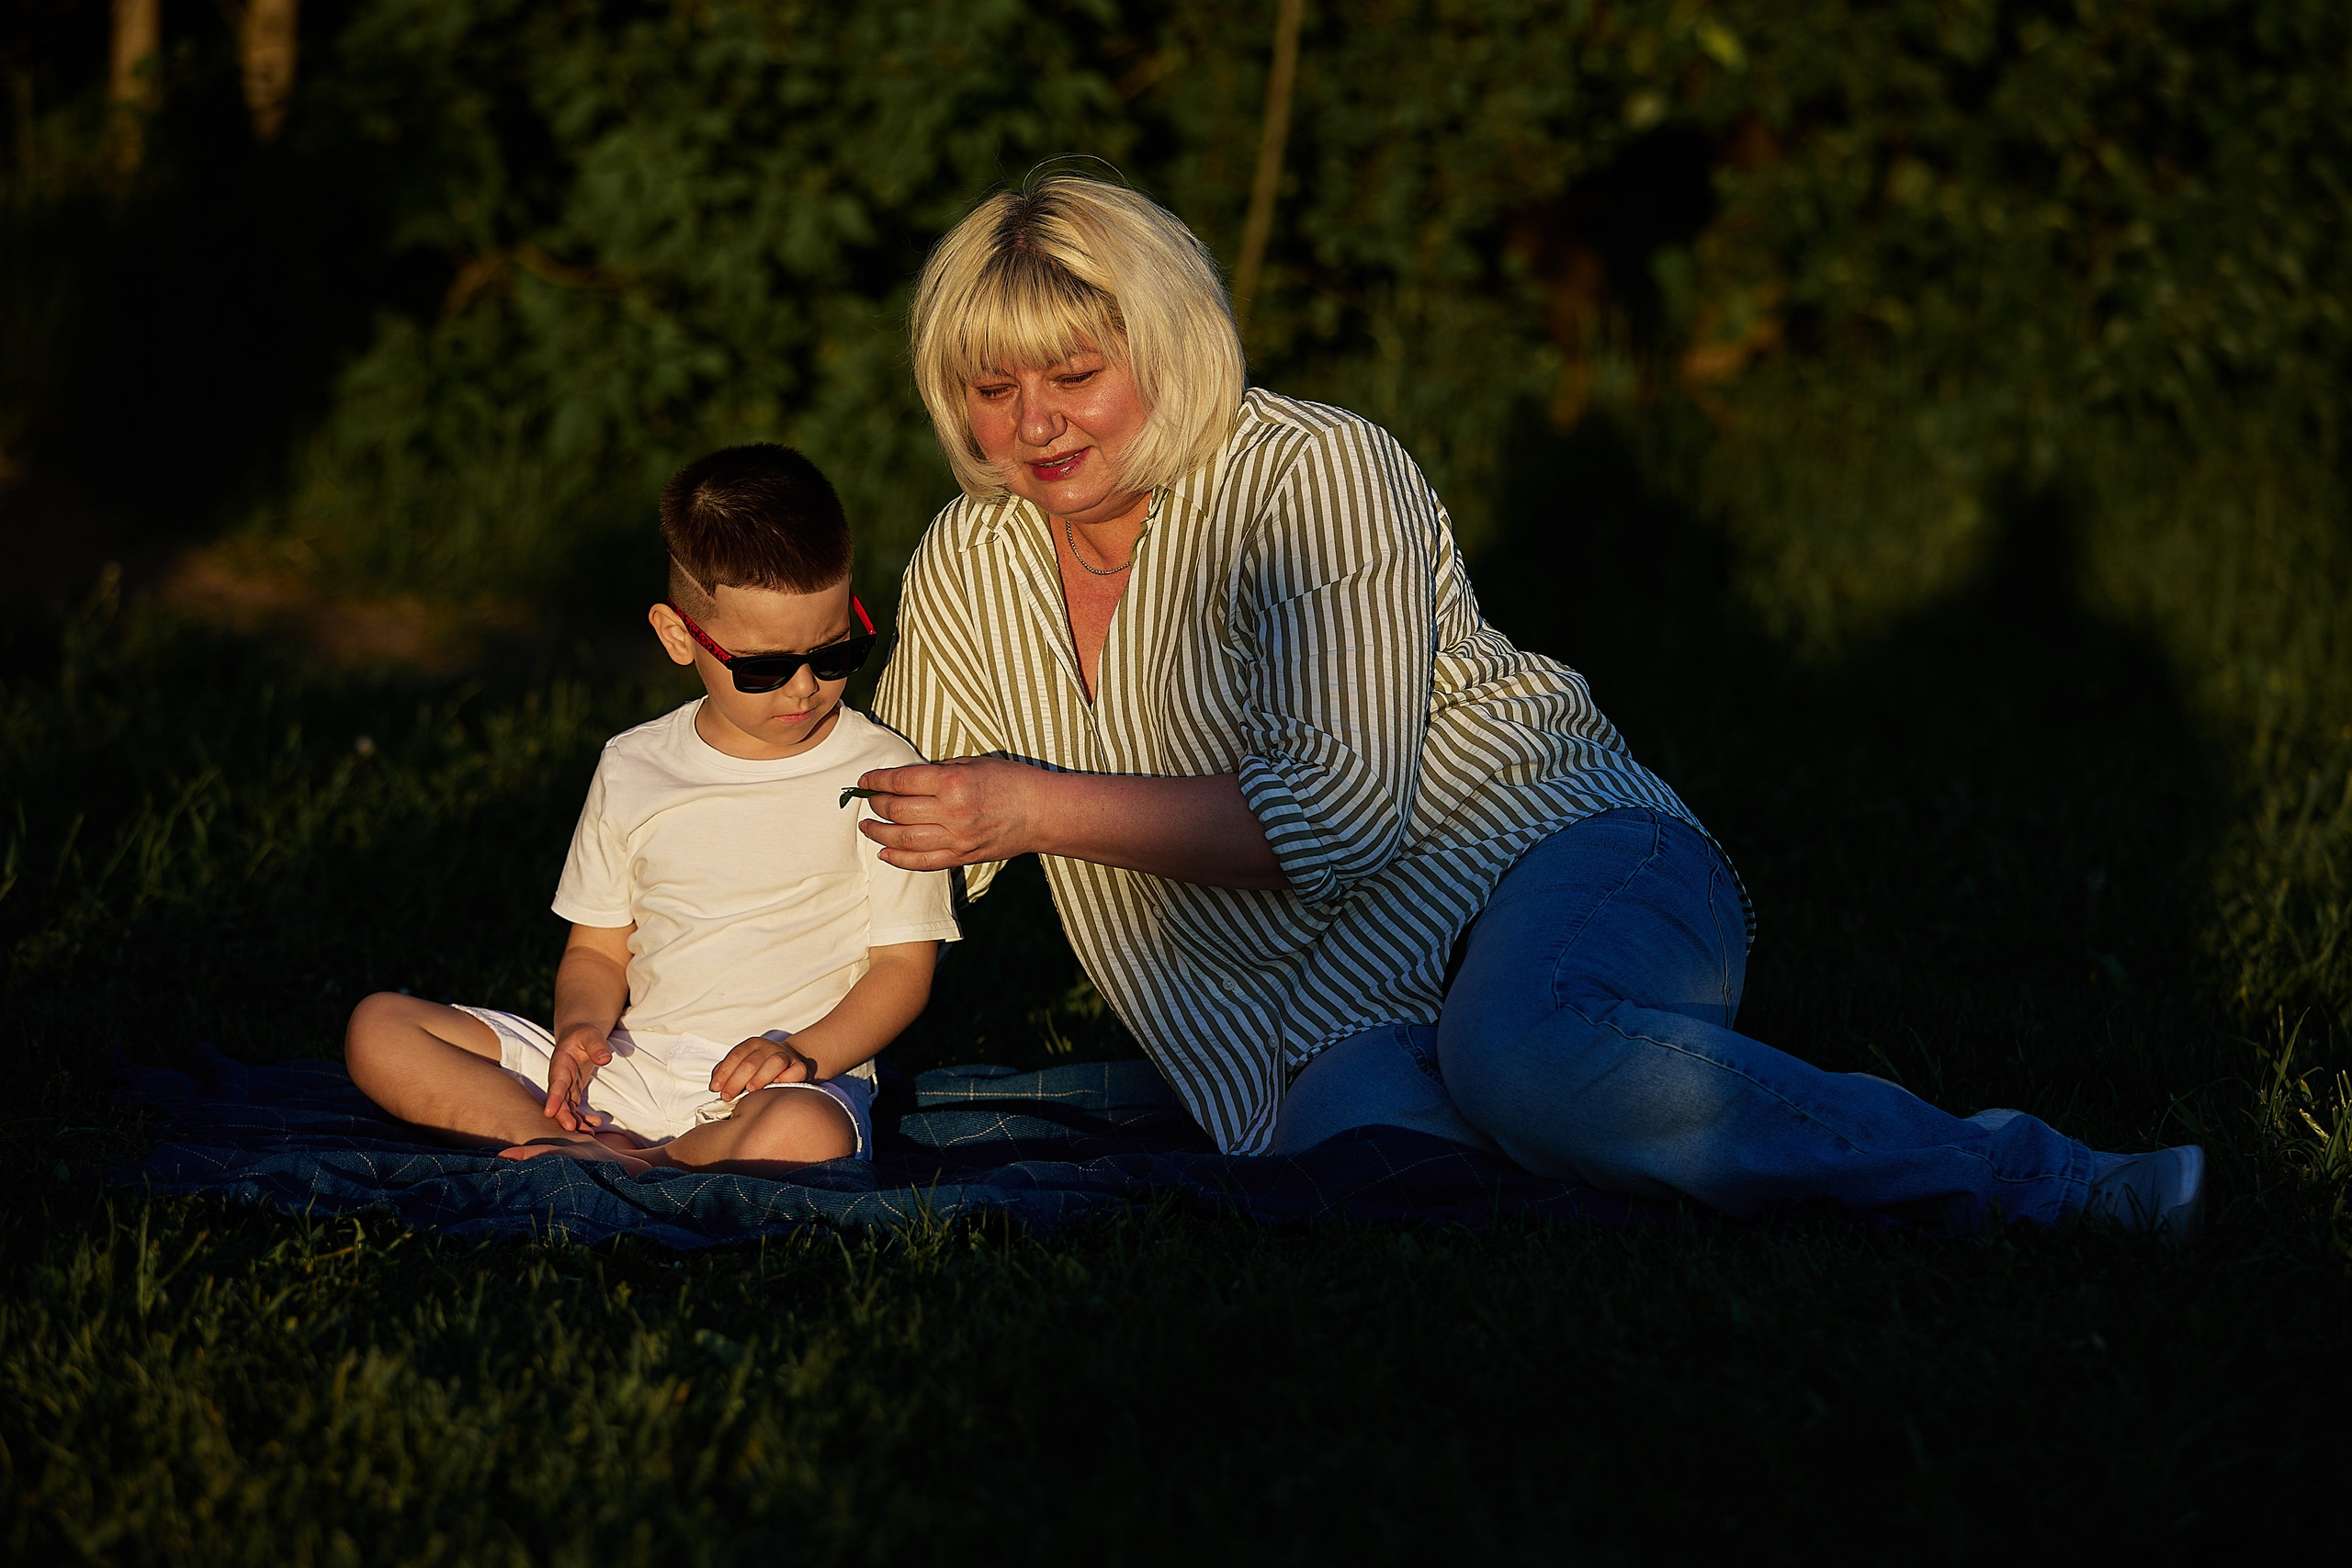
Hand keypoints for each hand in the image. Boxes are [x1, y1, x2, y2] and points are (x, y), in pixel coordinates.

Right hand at [545, 1025, 613, 1131]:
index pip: (556, 1083)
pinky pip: (575, 1107)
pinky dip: (581, 1118)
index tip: (549, 1112)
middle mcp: (560, 1078)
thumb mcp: (591, 1035)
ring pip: (566, 1107)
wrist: (580, 1035)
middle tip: (571, 1129)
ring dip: (574, 1121)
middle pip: (559, 1099)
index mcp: (560, 1063)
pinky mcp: (573, 1091)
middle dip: (563, 1115)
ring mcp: (566, 1086)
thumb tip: (605, 1058)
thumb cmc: (584, 1034)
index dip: (553, 1098)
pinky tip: (593, 1126)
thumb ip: (597, 1046)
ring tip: (587, 1134)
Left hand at [712, 1031, 819, 1100]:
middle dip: (737, 1081)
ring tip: (751, 1091)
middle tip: (727, 1097)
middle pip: (751, 1062)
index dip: (724, 1073)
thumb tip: (715, 1086)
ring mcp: (786, 1056)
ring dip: (761, 1077)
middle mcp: (769, 1047)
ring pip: (775, 1062)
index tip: (715, 1088)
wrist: (789, 1061)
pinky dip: (787, 1079)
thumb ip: (727, 1072)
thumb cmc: (759, 1069)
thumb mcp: (741, 1065)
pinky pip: (796, 1071)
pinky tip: (777, 1087)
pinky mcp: (801, 1066)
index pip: (735, 1056)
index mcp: (752, 1045)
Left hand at [855, 757, 1046, 870]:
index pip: (901, 782)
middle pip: (897, 811)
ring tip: (867, 827)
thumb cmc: (1011, 781)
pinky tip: (885, 854)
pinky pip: (923, 862)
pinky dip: (899, 860)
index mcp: (953, 782)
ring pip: (904, 840)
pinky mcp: (962, 857)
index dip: (877, 780)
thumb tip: (906, 780)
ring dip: (879, 834)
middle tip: (867, 800)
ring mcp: (956, 839)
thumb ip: (938, 771)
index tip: (865, 780)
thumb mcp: (973, 763)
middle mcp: (951, 812)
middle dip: (875, 804)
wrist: (1042, 813)